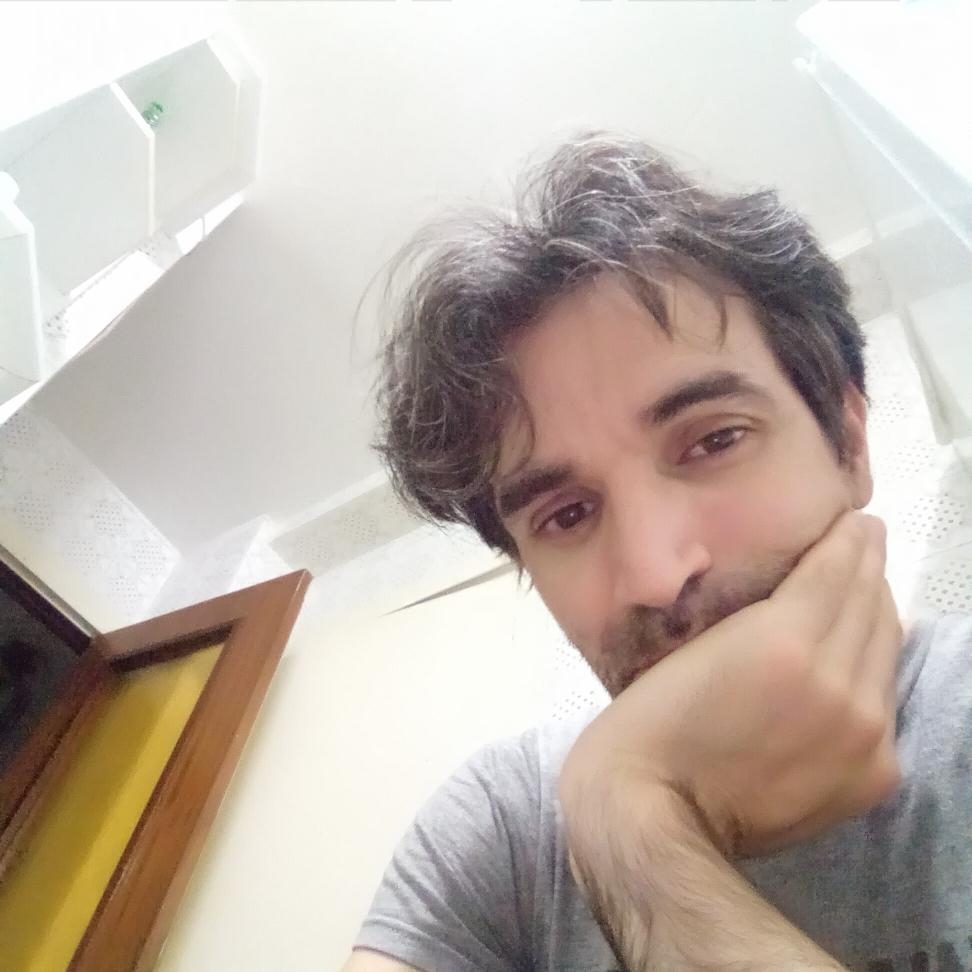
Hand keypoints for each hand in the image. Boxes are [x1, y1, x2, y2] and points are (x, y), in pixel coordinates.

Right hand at [560, 511, 902, 858]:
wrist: (653, 818)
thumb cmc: (649, 722)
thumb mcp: (692, 646)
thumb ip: (756, 617)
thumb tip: (798, 593)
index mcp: (783, 641)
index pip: (840, 568)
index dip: (851, 538)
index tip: (856, 521)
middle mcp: (838, 682)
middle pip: (873, 603)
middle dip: (868, 569)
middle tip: (860, 547)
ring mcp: (864, 732)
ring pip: (887, 651)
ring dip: (875, 617)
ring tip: (861, 595)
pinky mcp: (875, 773)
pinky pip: (885, 704)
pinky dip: (872, 674)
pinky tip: (855, 660)